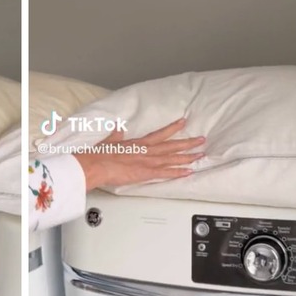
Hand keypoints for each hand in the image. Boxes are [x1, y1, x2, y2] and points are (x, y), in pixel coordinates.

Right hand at [73, 118, 204, 191]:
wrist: (94, 165)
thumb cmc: (99, 155)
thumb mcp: (108, 141)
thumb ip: (116, 136)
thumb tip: (119, 128)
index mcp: (137, 143)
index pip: (159, 134)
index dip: (172, 128)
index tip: (183, 122)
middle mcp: (145, 151)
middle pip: (171, 146)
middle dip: (187, 142)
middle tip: (201, 140)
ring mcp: (147, 162)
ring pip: (172, 158)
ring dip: (188, 157)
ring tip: (200, 155)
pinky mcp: (145, 173)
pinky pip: (166, 173)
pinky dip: (178, 172)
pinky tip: (188, 171)